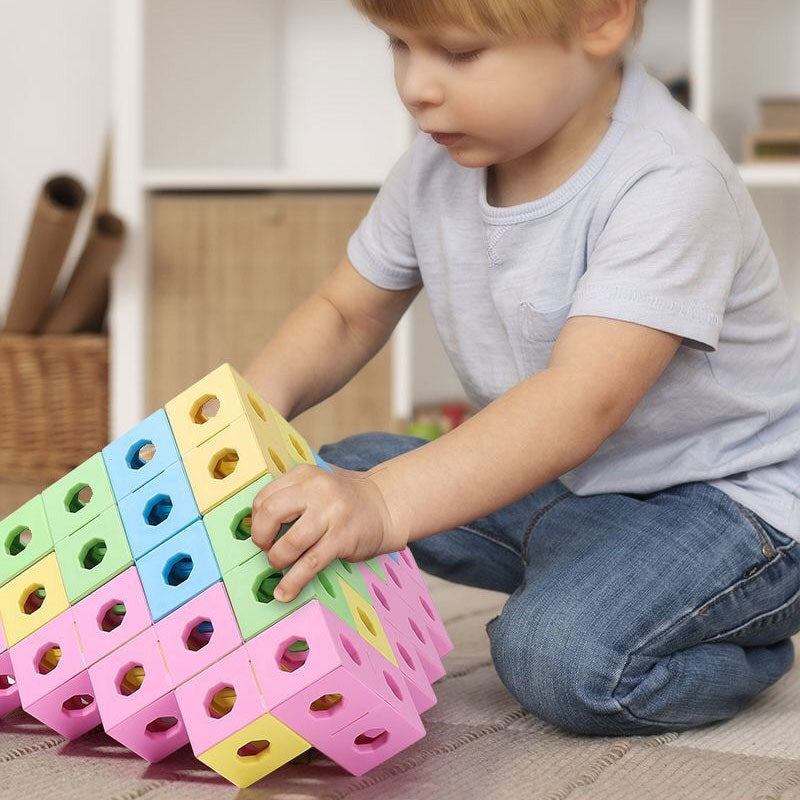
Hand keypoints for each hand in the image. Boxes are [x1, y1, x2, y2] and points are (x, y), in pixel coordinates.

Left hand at [250, 464, 407, 601]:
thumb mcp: (316, 486)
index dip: (256, 520)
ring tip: (280, 563)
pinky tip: (284, 592)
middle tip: (266, 547)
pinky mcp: (343, 538)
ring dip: (277, 559)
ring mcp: (332, 514)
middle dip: (261, 537)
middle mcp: (318, 490)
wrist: (384, 506)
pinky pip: (310, 564)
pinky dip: (293, 581)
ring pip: (289, 543)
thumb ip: (290, 497)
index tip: (261, 532)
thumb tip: (255, 525)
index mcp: (305, 475)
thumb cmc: (342, 501)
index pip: (265, 497)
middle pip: (271, 513)